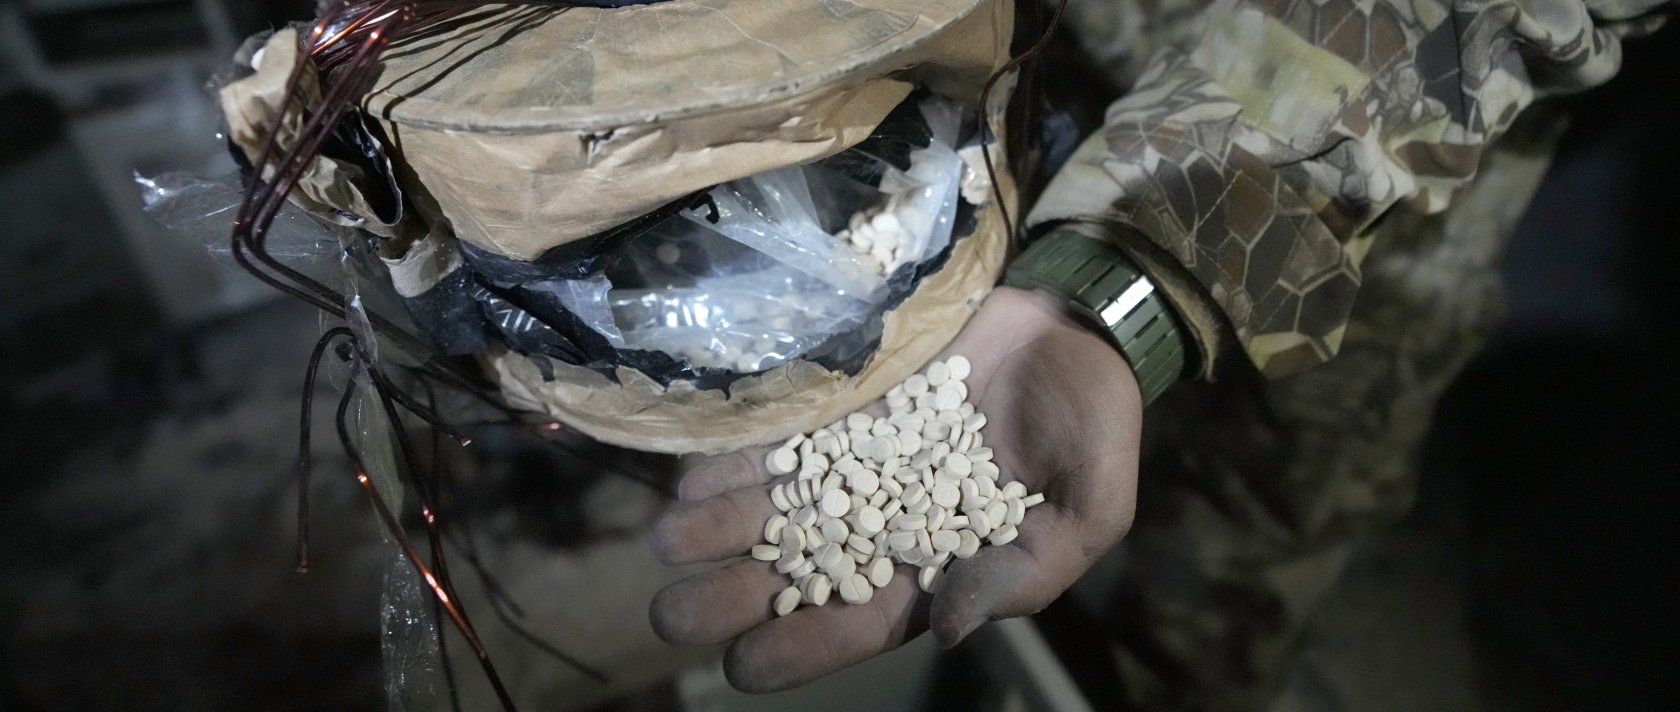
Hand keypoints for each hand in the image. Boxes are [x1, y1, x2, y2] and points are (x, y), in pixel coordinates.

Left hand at [647, 286, 1142, 691]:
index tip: (741, 667)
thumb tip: (946, 628)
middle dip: (732, 595)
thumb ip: (1026, 573)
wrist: (1075, 327)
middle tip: (672, 613)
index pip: (861, 621)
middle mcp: (880, 520)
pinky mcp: (840, 402)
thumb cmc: (1091, 427)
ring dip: (715, 528)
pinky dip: (736, 457)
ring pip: (771, 506)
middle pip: (795, 571)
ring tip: (664, 541)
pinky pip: (778, 435)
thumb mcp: (1090, 508)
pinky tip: (693, 474)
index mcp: (938, 564)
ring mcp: (853, 459)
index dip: (802, 646)